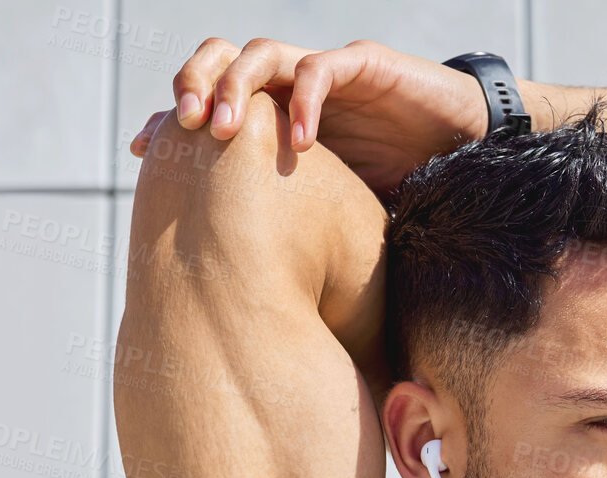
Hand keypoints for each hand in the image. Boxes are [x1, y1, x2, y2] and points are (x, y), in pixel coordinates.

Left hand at [129, 38, 494, 194]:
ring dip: (234, 87)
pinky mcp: (364, 66)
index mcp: (271, 114)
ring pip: (261, 54)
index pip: (206, 101)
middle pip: (219, 60)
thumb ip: (285, 226)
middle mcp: (291, 87)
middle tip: (178, 127)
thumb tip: (239, 294)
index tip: (142, 151)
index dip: (169, 119)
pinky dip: (307, 102)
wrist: (464, 153)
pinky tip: (300, 142)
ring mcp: (325, 72)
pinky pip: (322, 70)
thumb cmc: (398, 185)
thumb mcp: (327, 211)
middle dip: (192, 86)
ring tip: (220, 130)